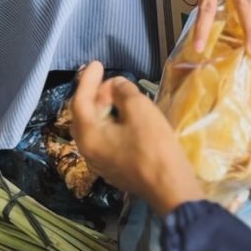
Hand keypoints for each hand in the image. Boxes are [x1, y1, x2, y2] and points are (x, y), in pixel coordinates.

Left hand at [71, 62, 203, 217]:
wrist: (170, 186)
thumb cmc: (153, 146)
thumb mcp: (139, 109)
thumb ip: (123, 91)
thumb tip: (116, 86)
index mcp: (89, 136)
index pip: (80, 102)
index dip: (88, 80)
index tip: (97, 63)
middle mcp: (89, 151)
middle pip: (85, 116)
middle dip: (95, 94)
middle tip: (110, 79)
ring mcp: (102, 163)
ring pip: (96, 128)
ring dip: (104, 108)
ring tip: (119, 94)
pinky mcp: (116, 169)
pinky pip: (106, 139)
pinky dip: (111, 122)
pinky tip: (126, 116)